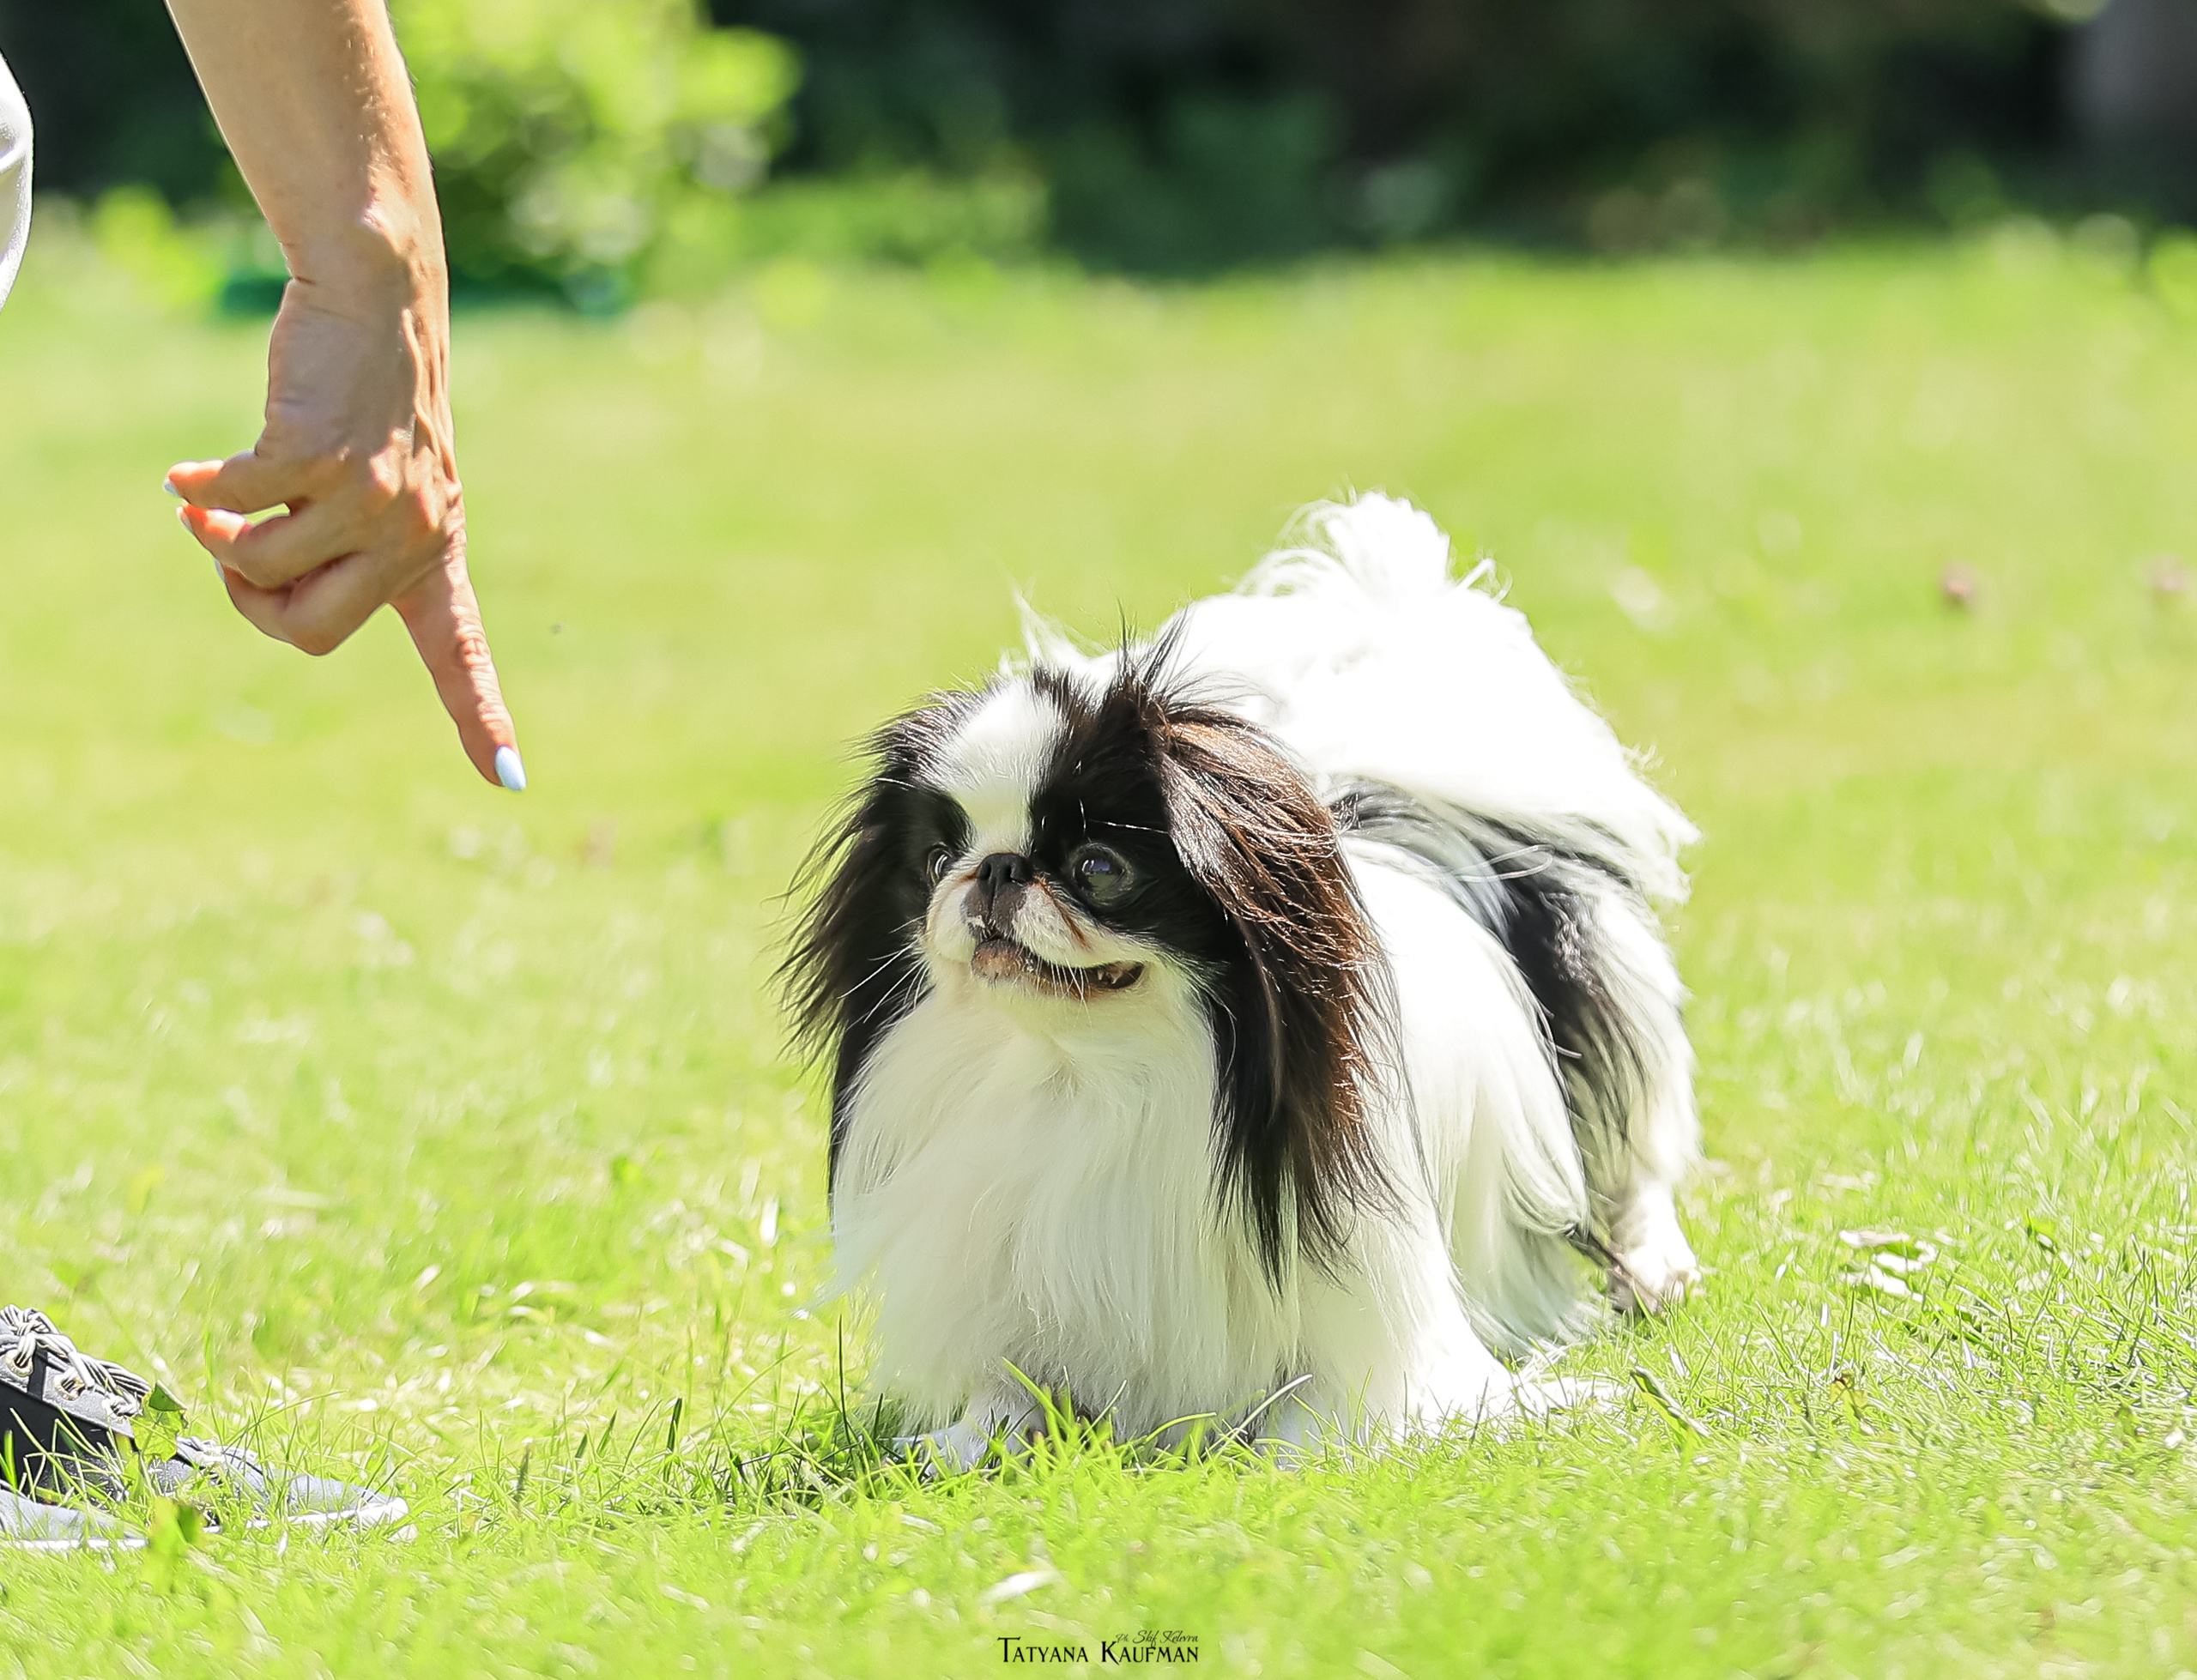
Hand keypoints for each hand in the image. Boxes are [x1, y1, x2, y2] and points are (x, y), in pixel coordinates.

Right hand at [166, 265, 523, 790]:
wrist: (380, 305)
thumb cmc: (370, 399)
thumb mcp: (379, 482)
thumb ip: (340, 543)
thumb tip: (247, 579)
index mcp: (436, 555)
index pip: (462, 653)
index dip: (482, 719)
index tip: (512, 782)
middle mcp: (415, 537)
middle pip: (312, 631)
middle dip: (252, 602)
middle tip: (228, 551)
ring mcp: (373, 500)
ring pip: (263, 569)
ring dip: (218, 538)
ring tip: (212, 500)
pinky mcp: (322, 458)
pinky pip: (235, 506)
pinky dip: (199, 489)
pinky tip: (187, 473)